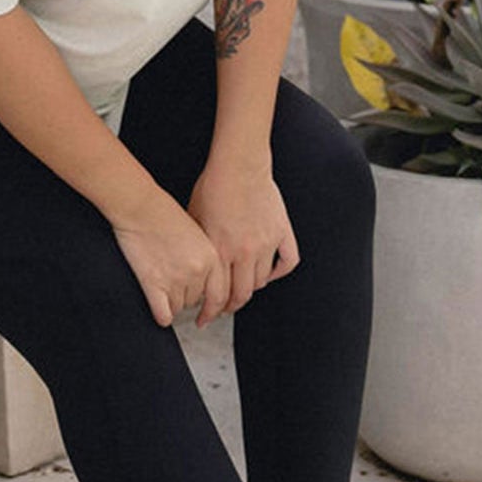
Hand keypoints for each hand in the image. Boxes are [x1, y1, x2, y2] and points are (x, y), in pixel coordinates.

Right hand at [110, 191, 229, 328]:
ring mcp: (176, 279)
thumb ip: (205, 258)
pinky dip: (161, 315)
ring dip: (171, 301)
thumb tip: (204, 281)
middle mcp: (197, 271)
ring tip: (162, 283)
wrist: (140, 206)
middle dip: (185, 295)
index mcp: (211, 257)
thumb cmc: (164, 214)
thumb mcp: (197, 234)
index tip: (207, 315)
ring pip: (179, 308)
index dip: (212, 309)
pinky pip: (163, 314)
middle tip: (174, 283)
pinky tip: (157, 306)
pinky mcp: (154, 284)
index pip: (218, 296)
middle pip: (195, 301)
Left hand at [186, 157, 299, 324]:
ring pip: (261, 282)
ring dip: (251, 289)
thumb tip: (194, 268)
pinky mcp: (281, 231)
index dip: (210, 311)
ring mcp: (266, 243)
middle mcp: (244, 251)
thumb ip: (198, 246)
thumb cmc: (213, 186)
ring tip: (241, 290)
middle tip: (223, 310)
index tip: (204, 318)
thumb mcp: (194, 218)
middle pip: (242, 294)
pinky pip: (287, 261)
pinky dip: (279, 271)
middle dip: (229, 307)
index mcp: (221, 250)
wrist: (239, 164)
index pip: (218, 294)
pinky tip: (269, 273)